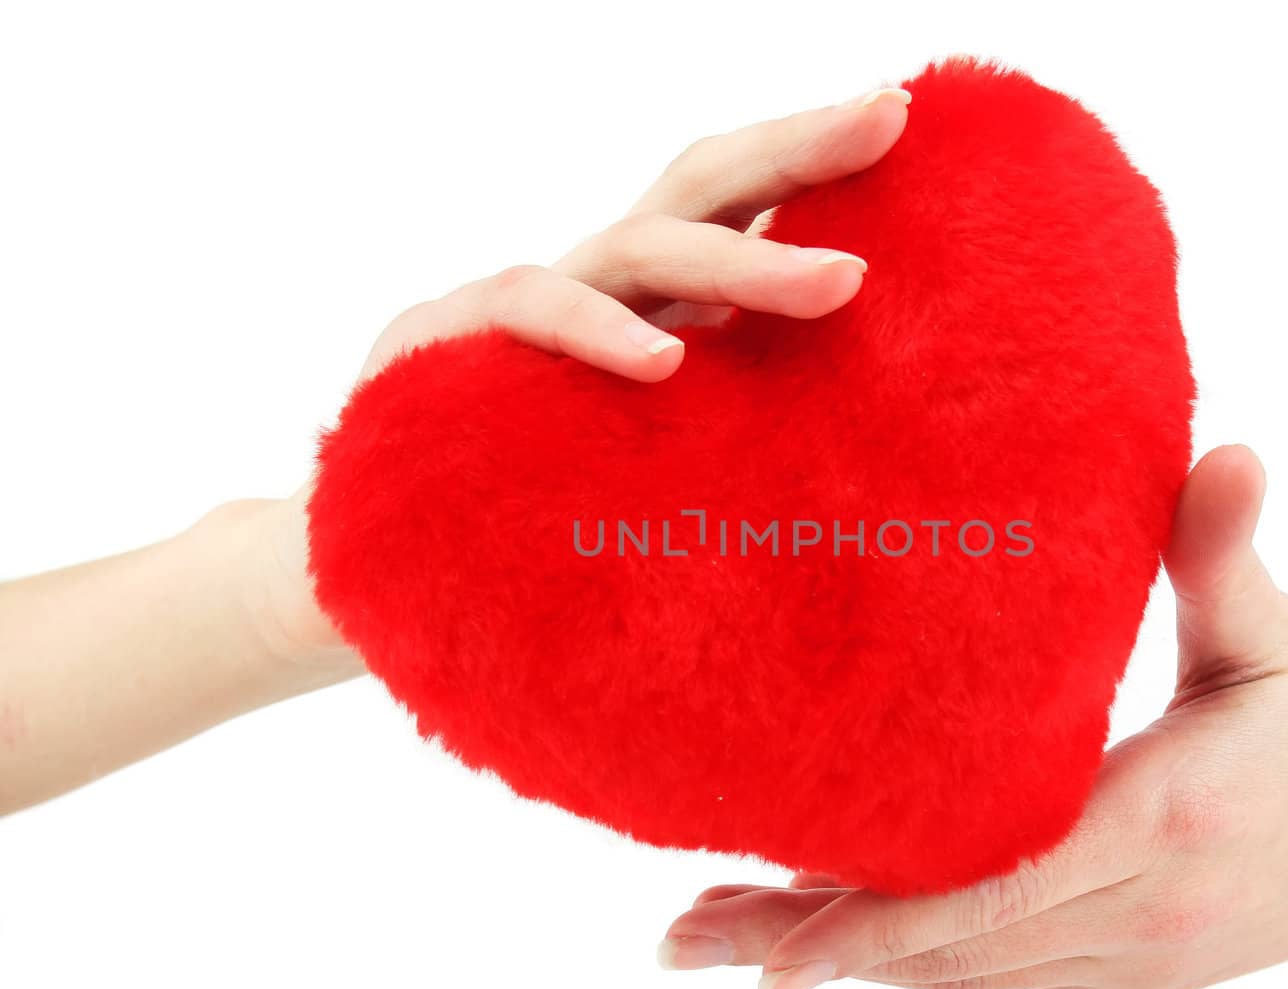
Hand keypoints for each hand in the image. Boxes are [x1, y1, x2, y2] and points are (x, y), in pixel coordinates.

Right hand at [252, 85, 914, 668]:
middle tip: (887, 122)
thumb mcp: (663, 462)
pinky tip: (663, 361)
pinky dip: (599, 333)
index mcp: (653, 302)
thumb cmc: (542, 512)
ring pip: (636, 249)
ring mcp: (521, 309)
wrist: (376, 562)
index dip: (813, 161)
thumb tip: (871, 432)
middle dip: (795, 149)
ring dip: (740, 259)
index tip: (904, 120)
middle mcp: (595, 287)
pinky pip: (531, 316)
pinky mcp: (445, 343)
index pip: (739, 205)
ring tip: (839, 284)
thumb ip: (735, 422)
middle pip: (700, 187)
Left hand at [658, 445, 1287, 988]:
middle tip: (682, 940)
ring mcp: (1141, 962)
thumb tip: (1227, 453)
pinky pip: (1007, 976)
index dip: (870, 931)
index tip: (765, 956)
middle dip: (812, 949)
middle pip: (947, 952)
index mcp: (1164, 828)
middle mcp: (1141, 921)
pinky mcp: (1145, 973)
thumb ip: (1225, 551)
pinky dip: (922, 963)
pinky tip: (847, 942)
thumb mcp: (1282, 635)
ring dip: (849, 962)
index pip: (990, 896)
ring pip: (967, 976)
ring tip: (730, 947)